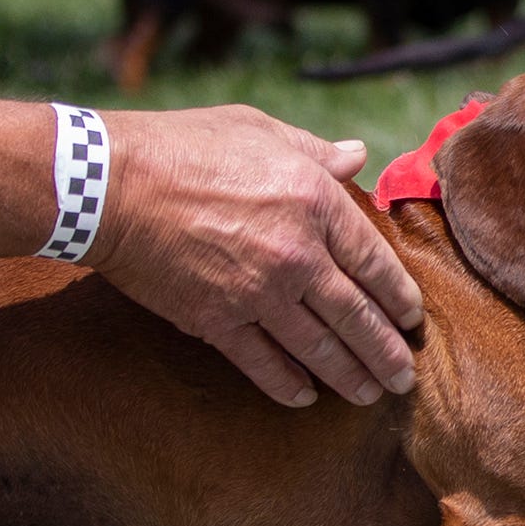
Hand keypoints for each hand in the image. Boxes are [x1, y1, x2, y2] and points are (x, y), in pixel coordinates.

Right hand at [89, 105, 426, 407]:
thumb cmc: (185, 146)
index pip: (375, 261)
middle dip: (385, 351)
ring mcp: (258, 294)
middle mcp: (297, 256)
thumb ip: (315, 151)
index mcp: (316, 203)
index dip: (398, 296)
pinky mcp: (217, 321)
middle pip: (356, 316)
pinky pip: (262, 362)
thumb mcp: (260, 129)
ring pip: (318, 348)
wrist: (112, 186)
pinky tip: (304, 396)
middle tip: (404, 378)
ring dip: (349, 375)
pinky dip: (286, 383)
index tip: (412, 318)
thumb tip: (357, 155)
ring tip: (371, 394)